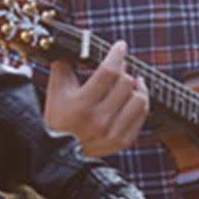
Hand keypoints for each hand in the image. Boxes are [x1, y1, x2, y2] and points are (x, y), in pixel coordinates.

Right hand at [43, 41, 148, 156]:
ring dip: (136, 86)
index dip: (117, 55)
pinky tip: (134, 96)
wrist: (58, 153)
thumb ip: (63, 66)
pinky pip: (141, 116)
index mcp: (81, 105)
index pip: (108, 72)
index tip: (120, 46)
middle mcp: (98, 120)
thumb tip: (73, 45)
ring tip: (131, 81)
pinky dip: (140, 102)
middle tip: (120, 66)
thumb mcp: (56, 91)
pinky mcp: (121, 142)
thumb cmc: (58, 119)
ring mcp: (111, 133)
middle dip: (124, 69)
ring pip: (138, 99)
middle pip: (125, 83)